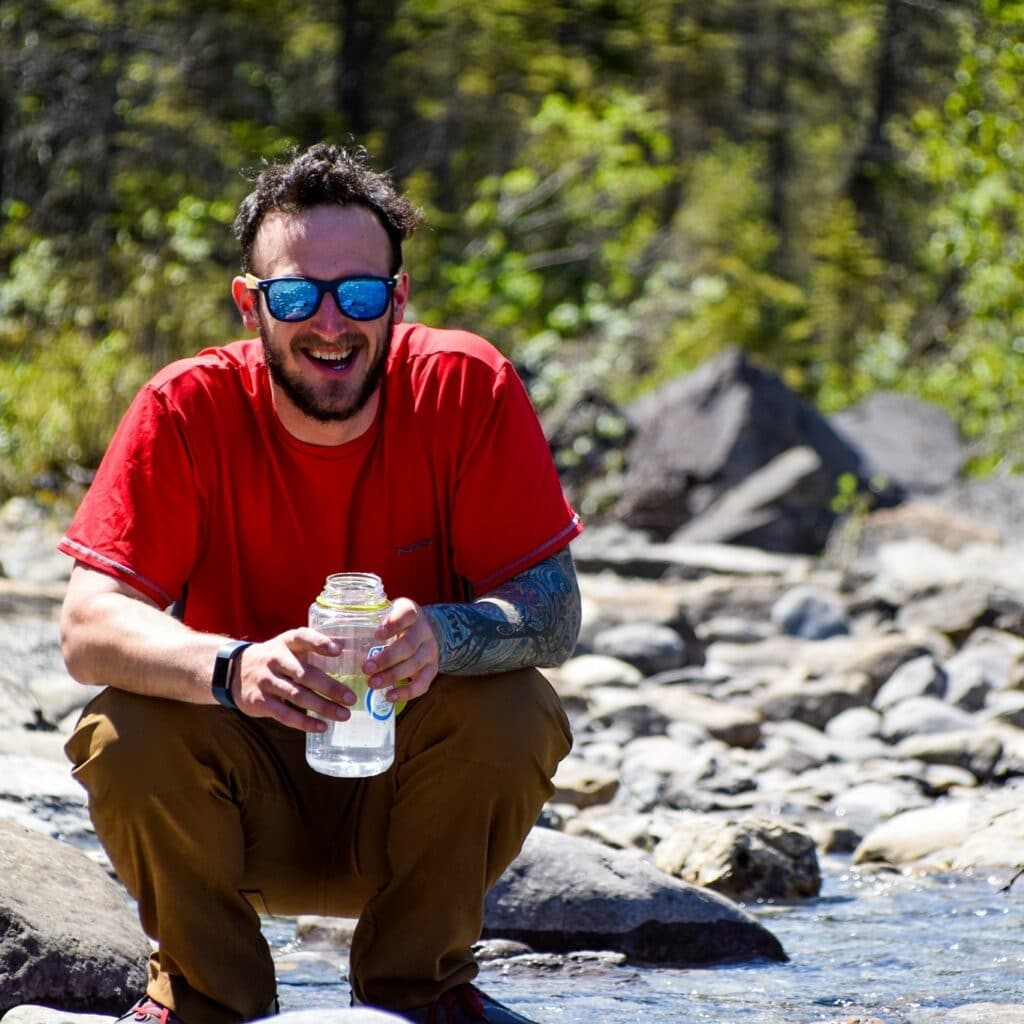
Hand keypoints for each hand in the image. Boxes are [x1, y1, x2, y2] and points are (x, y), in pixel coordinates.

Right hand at [232, 628, 357, 731]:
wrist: (235, 671)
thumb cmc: (275, 658)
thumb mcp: (289, 646)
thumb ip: (313, 648)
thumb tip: (351, 653)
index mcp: (286, 642)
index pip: (303, 637)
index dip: (320, 643)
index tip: (338, 651)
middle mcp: (275, 659)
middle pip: (305, 674)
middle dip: (330, 687)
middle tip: (351, 698)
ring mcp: (266, 681)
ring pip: (297, 696)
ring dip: (323, 707)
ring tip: (343, 715)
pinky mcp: (259, 701)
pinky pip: (285, 714)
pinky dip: (305, 722)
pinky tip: (321, 726)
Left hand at [364, 597, 439, 702]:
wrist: (420, 629)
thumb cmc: (394, 622)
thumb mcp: (384, 614)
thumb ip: (364, 622)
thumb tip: (331, 639)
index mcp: (410, 612)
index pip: (405, 615)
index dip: (392, 624)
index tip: (376, 634)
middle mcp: (424, 631)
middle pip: (408, 645)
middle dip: (387, 658)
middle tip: (365, 668)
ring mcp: (430, 651)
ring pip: (414, 665)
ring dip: (393, 676)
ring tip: (372, 684)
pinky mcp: (433, 668)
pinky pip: (423, 683)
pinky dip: (407, 692)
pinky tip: (389, 696)